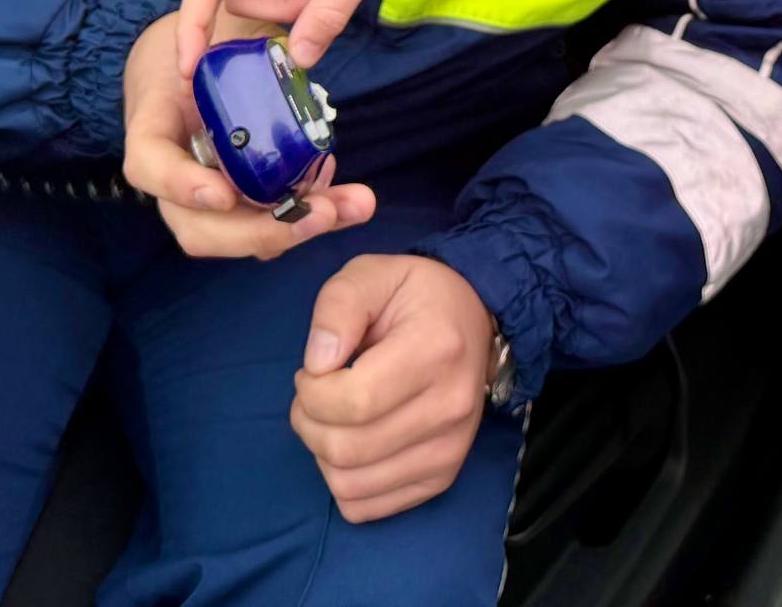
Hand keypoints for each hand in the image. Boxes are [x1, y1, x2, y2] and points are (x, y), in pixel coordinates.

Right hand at [121, 13, 374, 258]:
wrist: (187, 61)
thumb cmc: (197, 42)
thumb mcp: (207, 28)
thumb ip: (240, 43)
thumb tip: (298, 55)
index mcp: (152, 128)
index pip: (149, 167)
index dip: (182, 186)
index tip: (224, 194)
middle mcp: (171, 177)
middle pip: (198, 230)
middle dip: (263, 231)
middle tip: (323, 212)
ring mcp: (202, 197)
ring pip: (237, 237)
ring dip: (298, 230)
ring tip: (353, 205)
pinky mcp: (237, 201)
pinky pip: (264, 222)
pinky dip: (306, 215)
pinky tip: (344, 197)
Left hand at [292, 254, 498, 522]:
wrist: (473, 319)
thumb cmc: (414, 295)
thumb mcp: (371, 273)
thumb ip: (338, 307)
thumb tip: (317, 363)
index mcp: (435, 349)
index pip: (354, 401)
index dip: (311, 392)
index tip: (310, 370)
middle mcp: (451, 408)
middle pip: (347, 449)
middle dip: (308, 422)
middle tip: (313, 393)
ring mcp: (451, 450)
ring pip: (350, 485)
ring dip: (321, 454)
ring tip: (331, 417)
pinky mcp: (442, 477)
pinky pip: (367, 507)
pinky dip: (343, 482)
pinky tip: (352, 443)